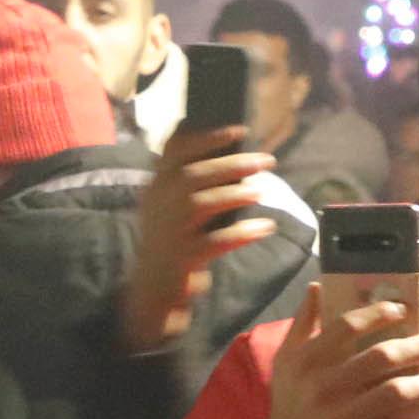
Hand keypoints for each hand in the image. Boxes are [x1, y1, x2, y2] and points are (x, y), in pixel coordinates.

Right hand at [122, 121, 283, 353]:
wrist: (152, 288)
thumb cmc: (170, 240)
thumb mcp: (169, 206)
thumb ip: (190, 181)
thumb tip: (234, 156)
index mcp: (156, 187)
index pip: (174, 151)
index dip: (207, 137)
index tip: (239, 130)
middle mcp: (159, 205)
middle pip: (193, 175)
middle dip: (232, 164)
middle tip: (266, 160)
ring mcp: (170, 232)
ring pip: (203, 204)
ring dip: (236, 194)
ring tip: (261, 191)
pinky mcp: (184, 258)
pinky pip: (217, 242)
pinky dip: (243, 233)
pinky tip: (265, 227)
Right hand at [257, 285, 418, 418]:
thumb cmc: (292, 403)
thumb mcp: (287, 362)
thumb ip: (303, 323)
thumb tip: (318, 286)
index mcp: (308, 361)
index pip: (348, 326)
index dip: (380, 313)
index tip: (402, 310)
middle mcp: (326, 387)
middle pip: (383, 357)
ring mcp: (344, 418)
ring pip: (398, 394)